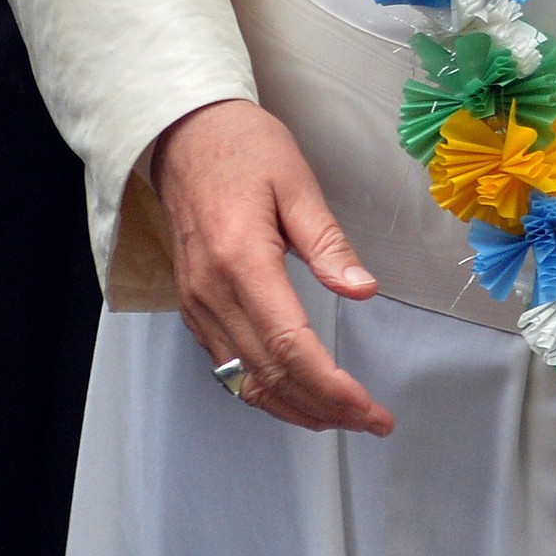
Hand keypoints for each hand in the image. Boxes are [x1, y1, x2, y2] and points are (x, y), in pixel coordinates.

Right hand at [152, 98, 393, 436]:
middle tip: (371, 421)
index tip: (368, 406)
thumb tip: (362, 288)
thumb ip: (328, 241)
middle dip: (324, 407)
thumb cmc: (243, 148)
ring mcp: (196, 304)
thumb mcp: (297, 182)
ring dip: (294, 408)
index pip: (290, 345)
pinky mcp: (192, 305)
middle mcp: (212, 292)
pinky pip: (226, 366)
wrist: (184, 134)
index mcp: (241, 260)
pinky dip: (263, 389)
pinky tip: (296, 393)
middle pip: (269, 374)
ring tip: (342, 418)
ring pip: (244, 381)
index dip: (331, 386)